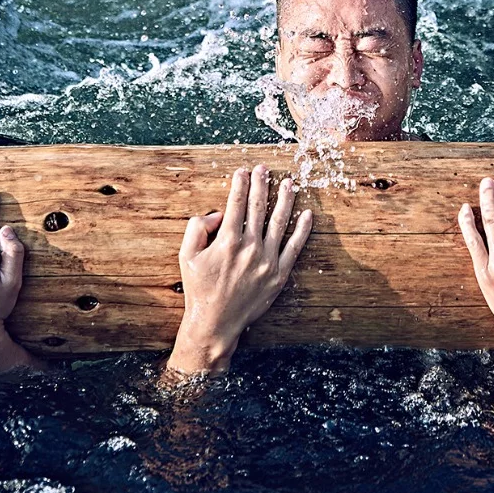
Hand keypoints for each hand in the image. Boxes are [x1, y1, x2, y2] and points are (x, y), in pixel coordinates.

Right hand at [166, 165, 312, 374]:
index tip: (243, 171)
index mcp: (227, 241)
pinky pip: (295, 247)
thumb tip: (217, 213)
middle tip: (264, 169)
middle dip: (261, 184)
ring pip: (279, 222)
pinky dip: (302, 230)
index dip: (240, 184)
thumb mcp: (186, 255)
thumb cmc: (199, 288)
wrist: (215, 323)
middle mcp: (250, 247)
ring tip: (288, 183)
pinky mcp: (279, 274)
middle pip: (258, 207)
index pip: (236, 203)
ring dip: (284, 200)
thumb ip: (197, 227)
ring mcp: (267, 261)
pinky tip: (307, 214)